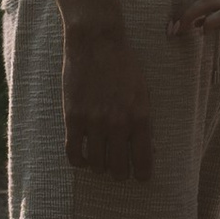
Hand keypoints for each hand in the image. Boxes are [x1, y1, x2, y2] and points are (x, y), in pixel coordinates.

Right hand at [61, 14, 151, 178]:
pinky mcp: (73, 118)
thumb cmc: (124, 65)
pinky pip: (74, 153)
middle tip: (119, 169)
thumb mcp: (143, 92)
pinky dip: (80, 161)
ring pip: (97, 165)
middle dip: (120, 173)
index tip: (139, 177)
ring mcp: (94, 122)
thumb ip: (144, 122)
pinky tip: (84, 157)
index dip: (142, 175)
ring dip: (100, 167)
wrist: (97, 42)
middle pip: (118, 169)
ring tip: (101, 160)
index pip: (143, 163)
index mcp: (140, 118)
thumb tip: (146, 150)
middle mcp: (118, 124)